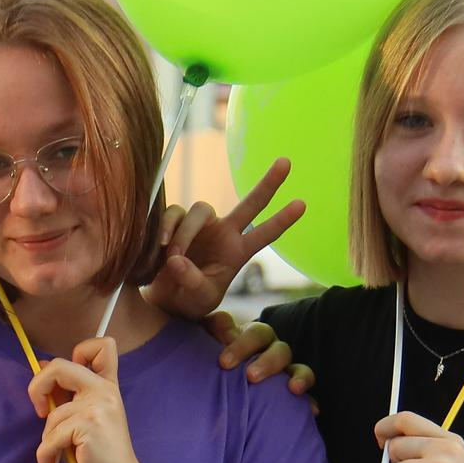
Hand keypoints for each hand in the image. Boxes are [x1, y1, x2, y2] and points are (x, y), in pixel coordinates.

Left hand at [28, 338, 142, 462]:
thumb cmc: (101, 456)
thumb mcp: (89, 419)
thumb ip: (71, 395)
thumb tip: (42, 365)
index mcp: (107, 386)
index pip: (103, 346)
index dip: (78, 352)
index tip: (66, 381)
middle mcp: (104, 391)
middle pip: (59, 365)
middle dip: (37, 387)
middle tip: (41, 411)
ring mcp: (98, 406)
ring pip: (51, 414)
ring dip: (47, 440)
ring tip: (56, 456)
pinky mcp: (88, 425)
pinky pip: (50, 438)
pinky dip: (45, 456)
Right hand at [141, 158, 303, 322]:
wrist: (165, 300)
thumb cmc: (189, 300)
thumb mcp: (199, 298)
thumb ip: (193, 281)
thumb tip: (177, 260)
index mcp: (237, 252)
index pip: (264, 234)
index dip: (282, 220)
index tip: (302, 204)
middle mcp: (224, 233)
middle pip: (250, 204)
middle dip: (268, 184)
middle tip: (286, 162)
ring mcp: (202, 226)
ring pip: (200, 210)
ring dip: (186, 234)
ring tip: (173, 258)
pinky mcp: (177, 223)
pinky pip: (173, 214)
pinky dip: (167, 229)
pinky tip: (160, 247)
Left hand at [205, 311, 314, 396]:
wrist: (220, 379)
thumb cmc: (211, 356)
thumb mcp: (207, 339)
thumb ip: (212, 327)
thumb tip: (222, 325)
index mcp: (253, 338)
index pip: (255, 334)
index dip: (242, 345)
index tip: (224, 363)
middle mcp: (272, 351)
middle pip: (279, 350)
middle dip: (267, 362)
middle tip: (251, 377)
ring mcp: (284, 371)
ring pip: (297, 368)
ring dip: (298, 376)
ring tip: (293, 389)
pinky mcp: (290, 389)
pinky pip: (304, 394)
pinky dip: (310, 400)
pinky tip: (313, 410)